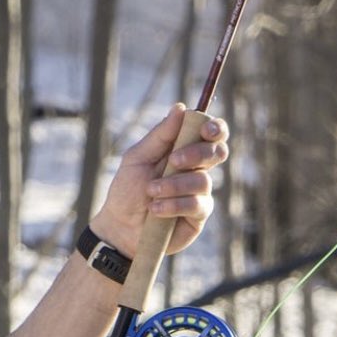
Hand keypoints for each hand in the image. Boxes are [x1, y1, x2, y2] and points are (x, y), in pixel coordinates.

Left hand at [91, 103, 229, 259]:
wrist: (119, 228)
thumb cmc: (126, 192)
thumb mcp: (137, 159)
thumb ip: (160, 135)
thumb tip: (181, 108)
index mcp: (184, 151)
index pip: (211, 134)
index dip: (215, 128)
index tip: (205, 129)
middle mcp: (196, 170)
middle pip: (218, 152)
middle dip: (197, 153)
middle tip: (173, 161)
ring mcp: (199, 194)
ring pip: (203, 180)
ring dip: (174, 185)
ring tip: (151, 193)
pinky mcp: (198, 216)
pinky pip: (197, 204)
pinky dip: (175, 204)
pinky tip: (156, 210)